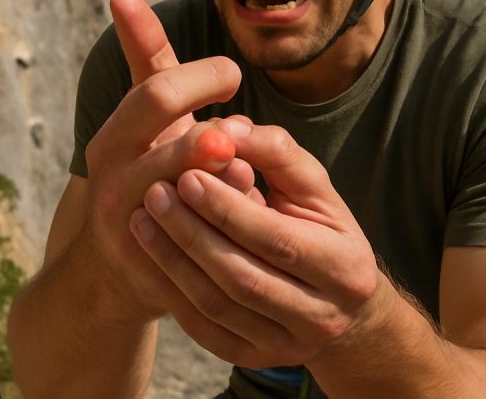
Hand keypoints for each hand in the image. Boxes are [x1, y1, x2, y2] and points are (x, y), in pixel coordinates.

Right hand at [80, 0, 251, 322]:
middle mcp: (114, 178)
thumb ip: (145, 60)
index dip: (208, 80)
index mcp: (115, 135)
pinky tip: (240, 213)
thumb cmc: (144, 169)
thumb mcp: (144, 118)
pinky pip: (202, 240)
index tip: (232, 78)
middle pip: (176, 145)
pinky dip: (227, 222)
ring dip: (227, 177)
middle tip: (239, 129)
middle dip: (217, 130)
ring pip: (193, 192)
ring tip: (240, 169)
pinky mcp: (149, 265)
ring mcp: (129, 224)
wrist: (116, 266)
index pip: (162, 92)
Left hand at [130, 121, 386, 367]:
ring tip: (141, 218)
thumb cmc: (322, 228)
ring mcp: (285, 346)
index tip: (187, 174)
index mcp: (344, 268)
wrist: (338, 301)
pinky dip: (171, 288)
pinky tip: (148, 253)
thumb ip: (276, 152)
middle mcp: (320, 316)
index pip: (276, 238)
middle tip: (154, 192)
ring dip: (172, 260)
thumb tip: (229, 127)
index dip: (228, 208)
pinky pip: (202, 328)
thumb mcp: (313, 187)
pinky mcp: (252, 358)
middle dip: (192, 233)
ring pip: (217, 306)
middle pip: (243, 277)